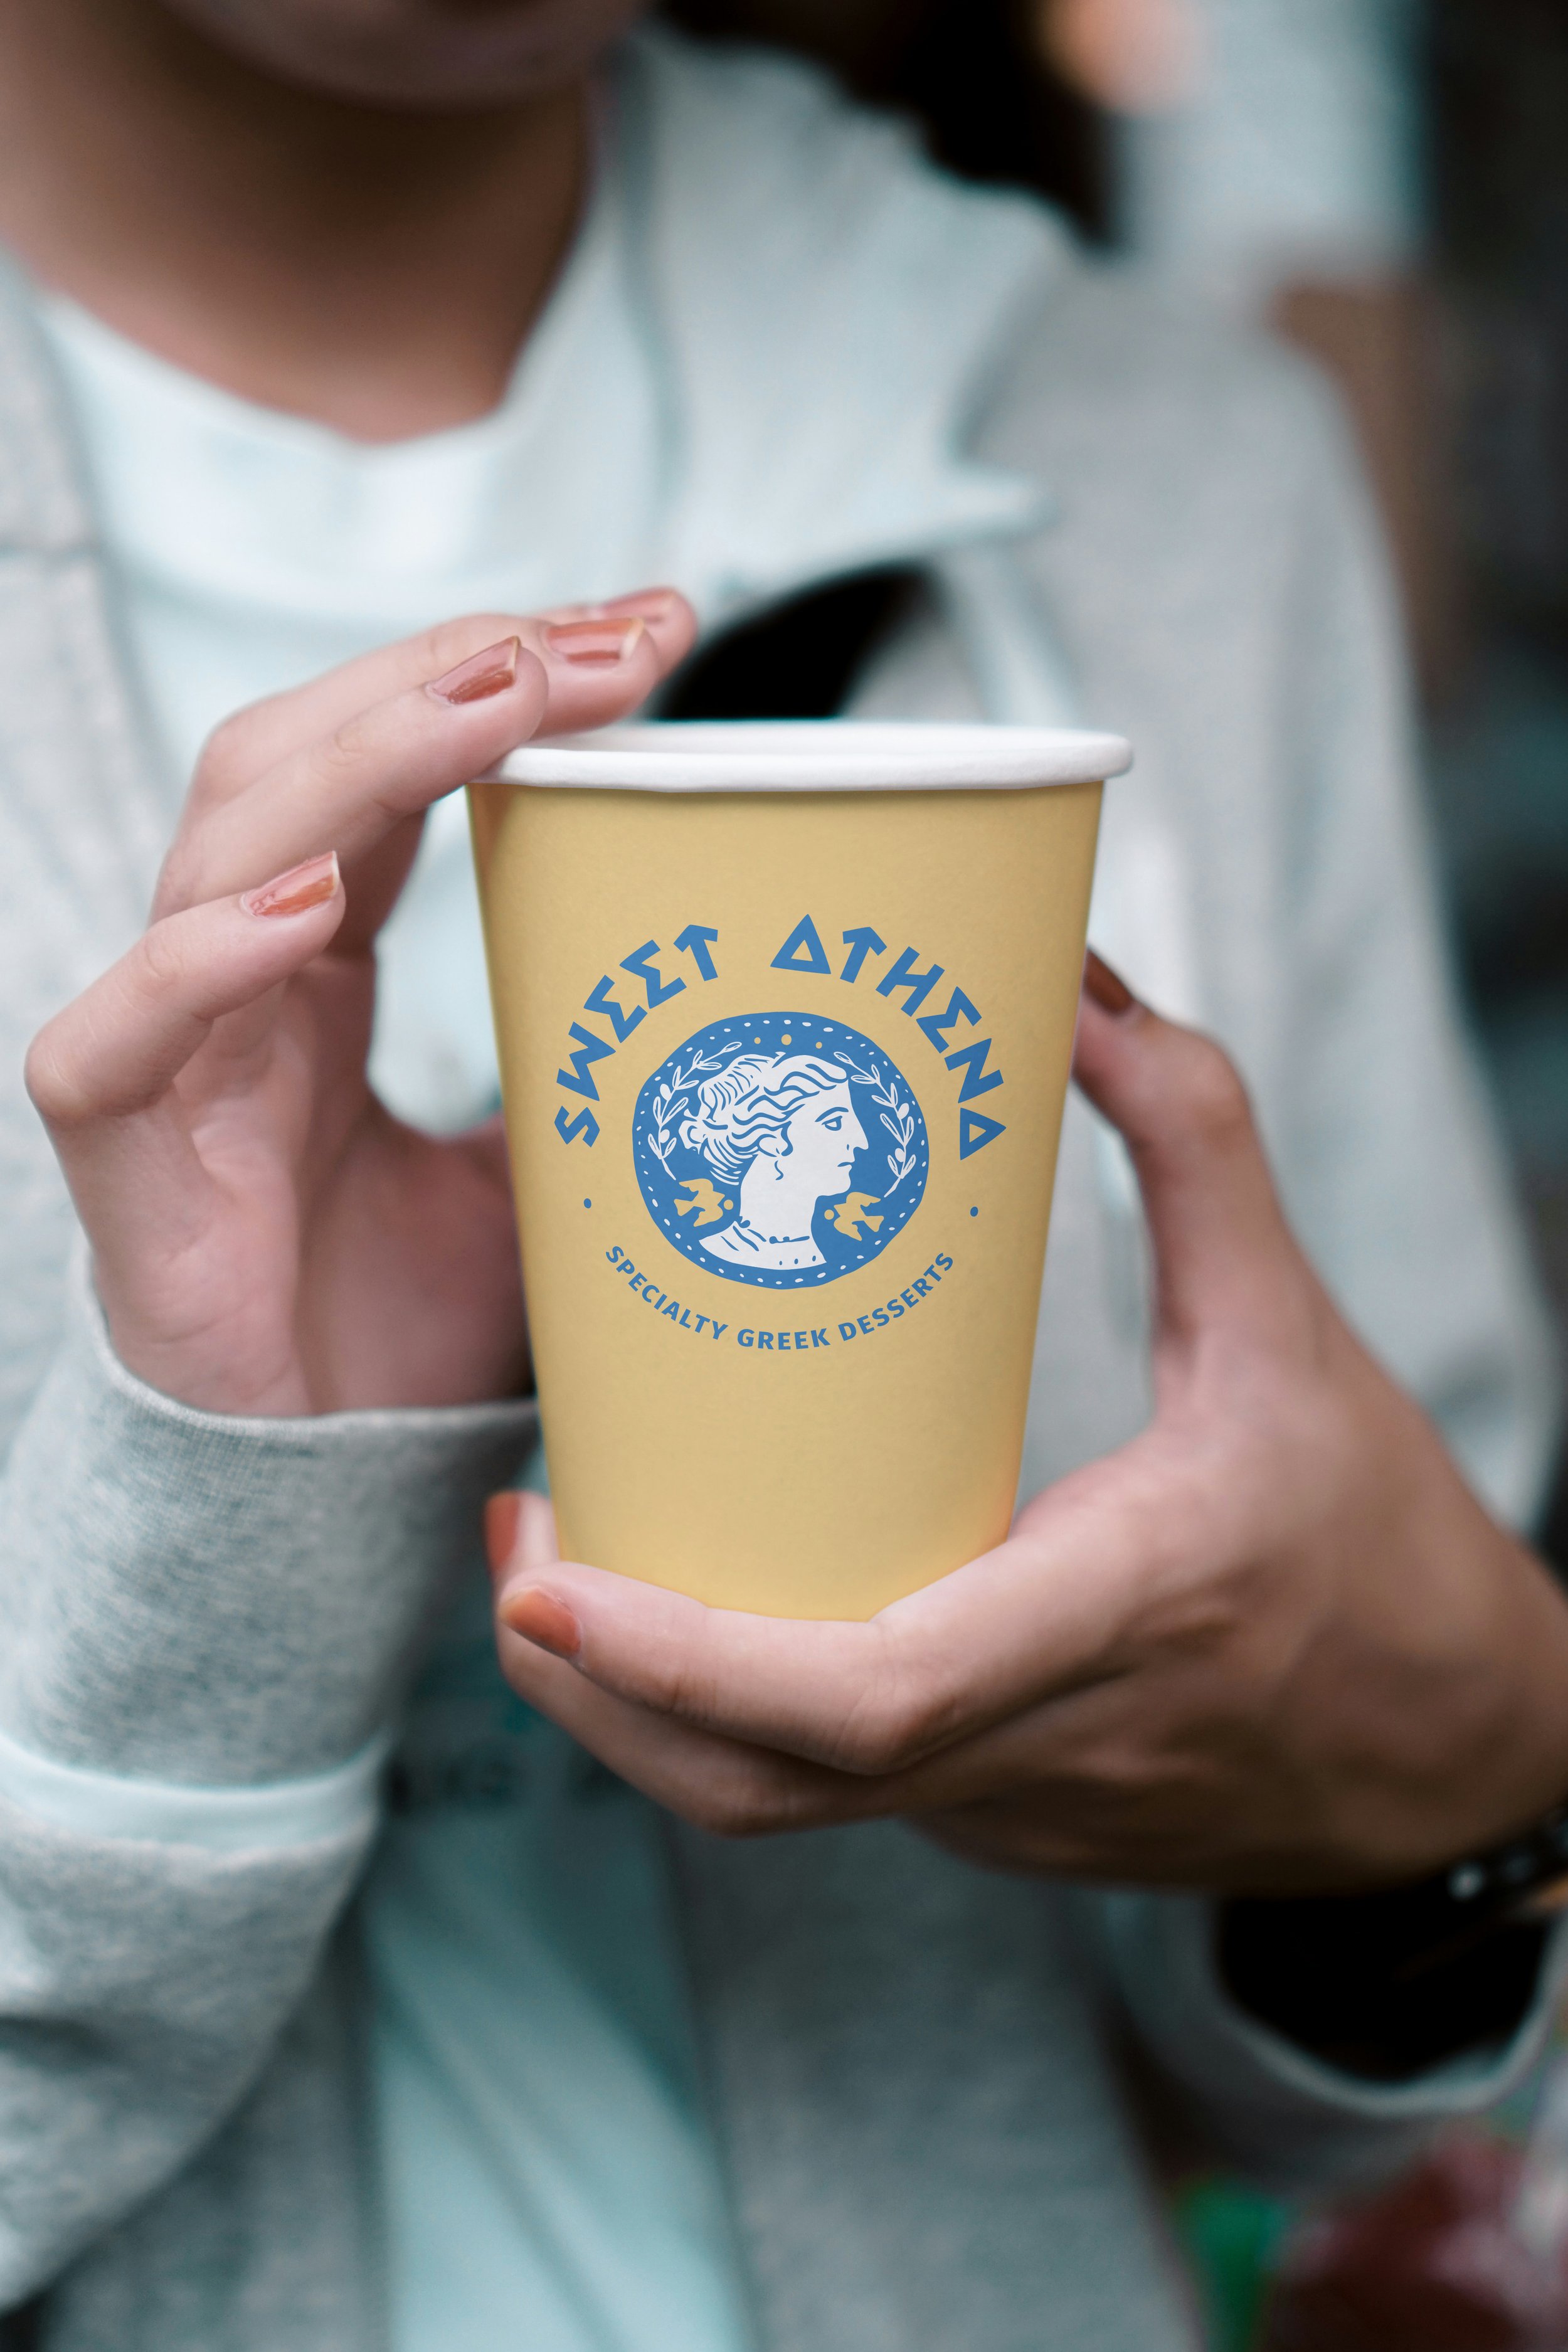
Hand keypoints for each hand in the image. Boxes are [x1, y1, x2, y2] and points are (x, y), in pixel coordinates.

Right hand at [26, 594, 695, 1416]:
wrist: (308, 1482)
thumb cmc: (405, 1318)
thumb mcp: (539, 1167)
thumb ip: (587, 1064)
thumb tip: (729, 994)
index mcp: (326, 955)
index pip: (399, 763)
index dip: (510, 678)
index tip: (658, 627)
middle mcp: (242, 967)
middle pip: (315, 754)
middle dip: (460, 670)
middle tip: (620, 634)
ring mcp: (172, 1044)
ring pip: (234, 841)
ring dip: (372, 751)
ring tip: (507, 697)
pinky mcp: (118, 1145)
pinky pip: (124, 1034)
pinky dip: (202, 962)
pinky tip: (309, 906)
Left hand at [489, 956, 1567, 1892]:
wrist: (1455, 1751)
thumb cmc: (1381, 1540)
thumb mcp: (1296, 1330)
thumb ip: (1197, 1150)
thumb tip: (1078, 994)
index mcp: (1113, 1620)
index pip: (864, 1697)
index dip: (679, 1657)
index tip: (541, 1577)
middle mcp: (1035, 1745)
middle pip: (754, 1786)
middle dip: (591, 1689)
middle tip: (513, 1538)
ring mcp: (1004, 1811)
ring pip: (767, 1810)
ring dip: (632, 1712)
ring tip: (559, 1569)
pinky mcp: (992, 1824)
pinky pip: (822, 1796)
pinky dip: (720, 1720)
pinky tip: (691, 1603)